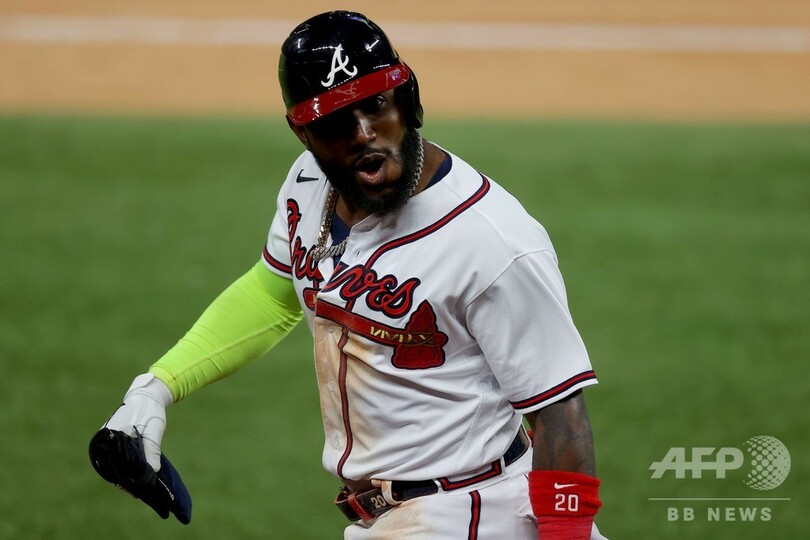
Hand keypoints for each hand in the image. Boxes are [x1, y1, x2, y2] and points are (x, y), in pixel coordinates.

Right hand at [89, 374, 191, 523]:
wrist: (147, 397)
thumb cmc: (150, 410)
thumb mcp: (154, 429)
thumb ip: (152, 449)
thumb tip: (152, 471)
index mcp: (110, 434)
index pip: (113, 462)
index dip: (123, 477)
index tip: (133, 488)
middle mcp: (106, 439)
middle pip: (112, 465)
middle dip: (124, 478)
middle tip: (137, 492)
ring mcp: (109, 441)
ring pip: (115, 463)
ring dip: (126, 474)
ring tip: (138, 489)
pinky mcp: (115, 442)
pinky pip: (119, 458)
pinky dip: (127, 467)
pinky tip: (137, 477)